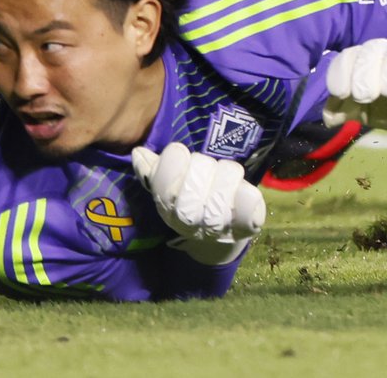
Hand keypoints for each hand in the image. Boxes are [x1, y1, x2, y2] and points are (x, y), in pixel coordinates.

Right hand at [131, 142, 264, 265]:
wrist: (219, 234)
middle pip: (196, 179)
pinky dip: (247, 198)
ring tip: (225, 177)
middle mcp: (190, 221)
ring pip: (223, 185)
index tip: (181, 157)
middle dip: (202, 166)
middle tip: (206, 168)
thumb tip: (138, 154)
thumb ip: (155, 169)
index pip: (166, 175)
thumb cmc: (193, 198)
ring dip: (226, 174)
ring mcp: (219, 225)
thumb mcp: (170, 184)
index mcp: (167, 206)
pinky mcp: (246, 226)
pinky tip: (245, 192)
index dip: (175, 160)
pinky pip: (248, 210)